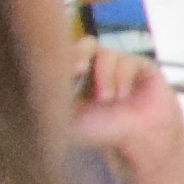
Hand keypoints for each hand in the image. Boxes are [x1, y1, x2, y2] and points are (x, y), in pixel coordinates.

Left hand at [65, 43, 183, 183]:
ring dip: (104, 77)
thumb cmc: (104, 131)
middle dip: (80, 53)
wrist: (139, 140)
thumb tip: (41, 78)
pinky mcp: (142, 65)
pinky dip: (123, 78)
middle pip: (86, 43)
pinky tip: (124, 96)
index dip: (63, 56)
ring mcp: (122, 64)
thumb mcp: (69, 117)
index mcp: (79, 75)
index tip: (65, 71)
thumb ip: (54, 97)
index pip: (67, 53)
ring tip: (108, 99)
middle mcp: (100, 66)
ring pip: (106, 54)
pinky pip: (127, 60)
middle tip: (78, 70)